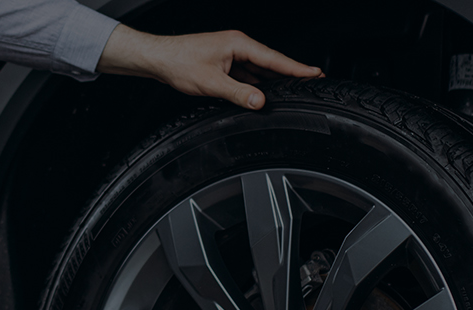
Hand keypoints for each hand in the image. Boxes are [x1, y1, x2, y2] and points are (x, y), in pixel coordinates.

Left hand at [97, 24, 322, 109]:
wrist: (158, 58)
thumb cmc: (179, 63)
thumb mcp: (211, 83)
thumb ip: (238, 94)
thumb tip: (261, 101)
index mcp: (238, 44)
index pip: (274, 59)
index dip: (296, 68)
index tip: (315, 73)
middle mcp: (237, 45)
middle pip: (270, 63)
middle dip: (290, 73)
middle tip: (312, 81)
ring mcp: (230, 54)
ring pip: (258, 70)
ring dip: (273, 80)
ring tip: (293, 89)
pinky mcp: (224, 62)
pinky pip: (246, 74)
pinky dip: (256, 83)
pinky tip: (263, 93)